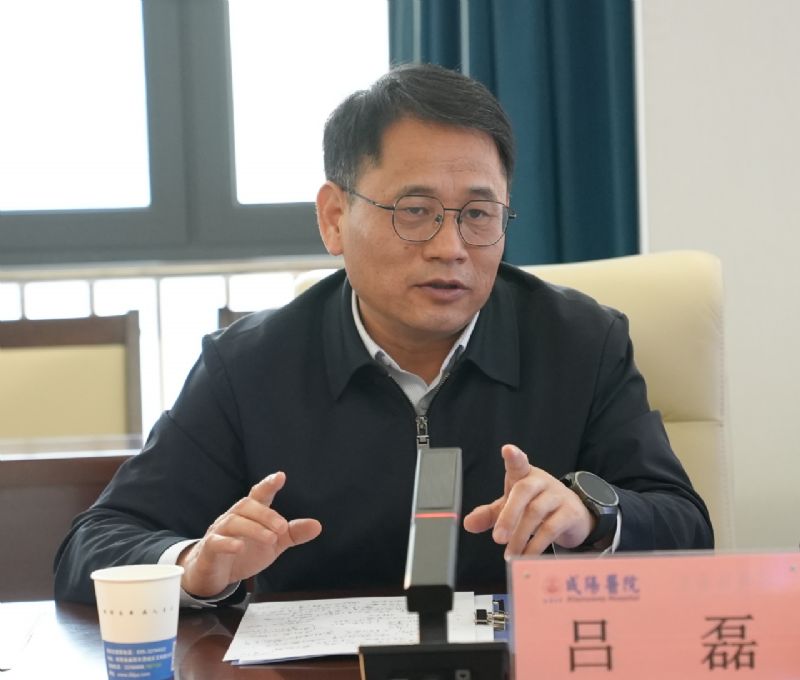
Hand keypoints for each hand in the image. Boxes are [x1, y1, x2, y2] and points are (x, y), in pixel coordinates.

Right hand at [177, 472, 321, 596]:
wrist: (216, 575)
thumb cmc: (245, 552)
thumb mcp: (273, 544)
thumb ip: (292, 534)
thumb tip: (318, 525)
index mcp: (250, 514)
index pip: (259, 494)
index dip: (268, 485)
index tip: (281, 476)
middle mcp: (234, 518)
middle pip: (247, 505)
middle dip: (266, 514)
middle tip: (282, 528)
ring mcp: (219, 532)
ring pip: (232, 521)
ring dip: (253, 528)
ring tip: (271, 540)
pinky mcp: (209, 549)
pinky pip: (215, 541)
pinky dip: (227, 543)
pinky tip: (239, 547)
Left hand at [463, 444, 594, 555]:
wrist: (573, 515)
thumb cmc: (535, 505)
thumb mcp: (510, 508)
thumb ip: (489, 514)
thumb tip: (468, 524)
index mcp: (524, 475)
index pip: (518, 462)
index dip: (514, 456)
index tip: (508, 450)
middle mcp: (541, 481)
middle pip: (523, 491)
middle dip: (508, 515)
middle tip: (497, 539)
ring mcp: (558, 495)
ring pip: (536, 513)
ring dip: (520, 536)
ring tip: (509, 554)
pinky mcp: (571, 513)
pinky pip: (551, 529)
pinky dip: (536, 545)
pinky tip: (526, 556)